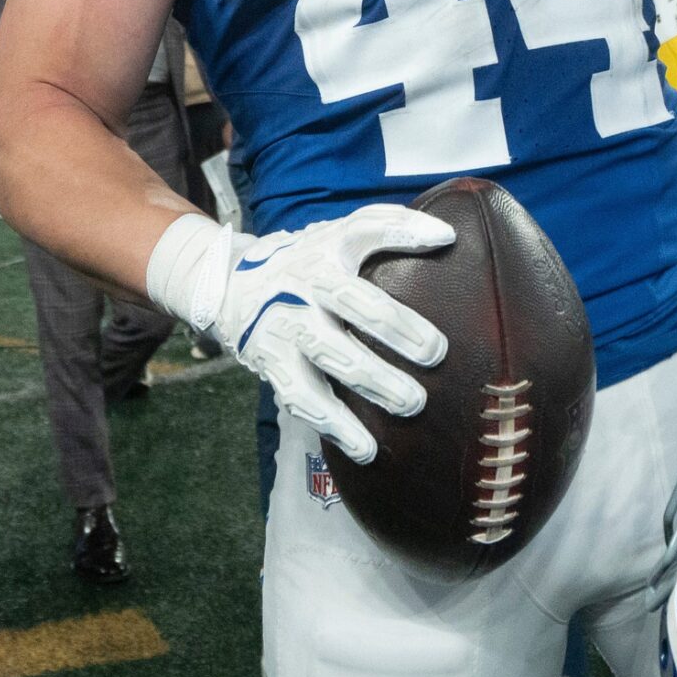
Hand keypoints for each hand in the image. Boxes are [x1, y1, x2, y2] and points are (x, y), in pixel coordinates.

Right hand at [147, 207, 451, 462]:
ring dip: (372, 380)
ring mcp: (285, 325)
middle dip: (396, 327)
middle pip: (351, 300)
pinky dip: (336, 426)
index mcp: (325, 249)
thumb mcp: (334, 237)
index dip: (404, 230)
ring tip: (412, 403)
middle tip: (436, 352)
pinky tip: (367, 447)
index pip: (365, 229)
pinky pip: (304, 398)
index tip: (446, 239)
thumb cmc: (305, 264)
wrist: (230, 288)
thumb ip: (384, 230)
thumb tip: (446, 236)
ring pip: (329, 354)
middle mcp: (303, 283)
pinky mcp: (272, 364)